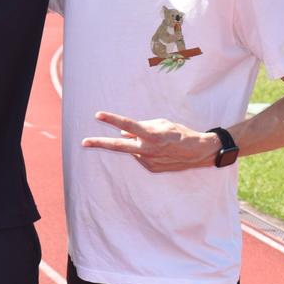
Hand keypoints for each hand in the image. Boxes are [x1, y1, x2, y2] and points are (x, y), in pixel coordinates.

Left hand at [81, 111, 218, 172]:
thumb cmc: (179, 133)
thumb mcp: (161, 124)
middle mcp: (148, 150)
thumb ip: (140, 127)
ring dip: (137, 143)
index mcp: (151, 135)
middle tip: (84, 142)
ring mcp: (148, 161)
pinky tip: (159, 150)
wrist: (199, 152)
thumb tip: (123, 134)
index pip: (127, 126)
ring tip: (157, 142)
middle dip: (99, 143)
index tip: (98, 115)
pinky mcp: (151, 168)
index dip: (112, 119)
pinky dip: (144, 151)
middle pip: (118, 147)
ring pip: (133, 149)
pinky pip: (141, 156)